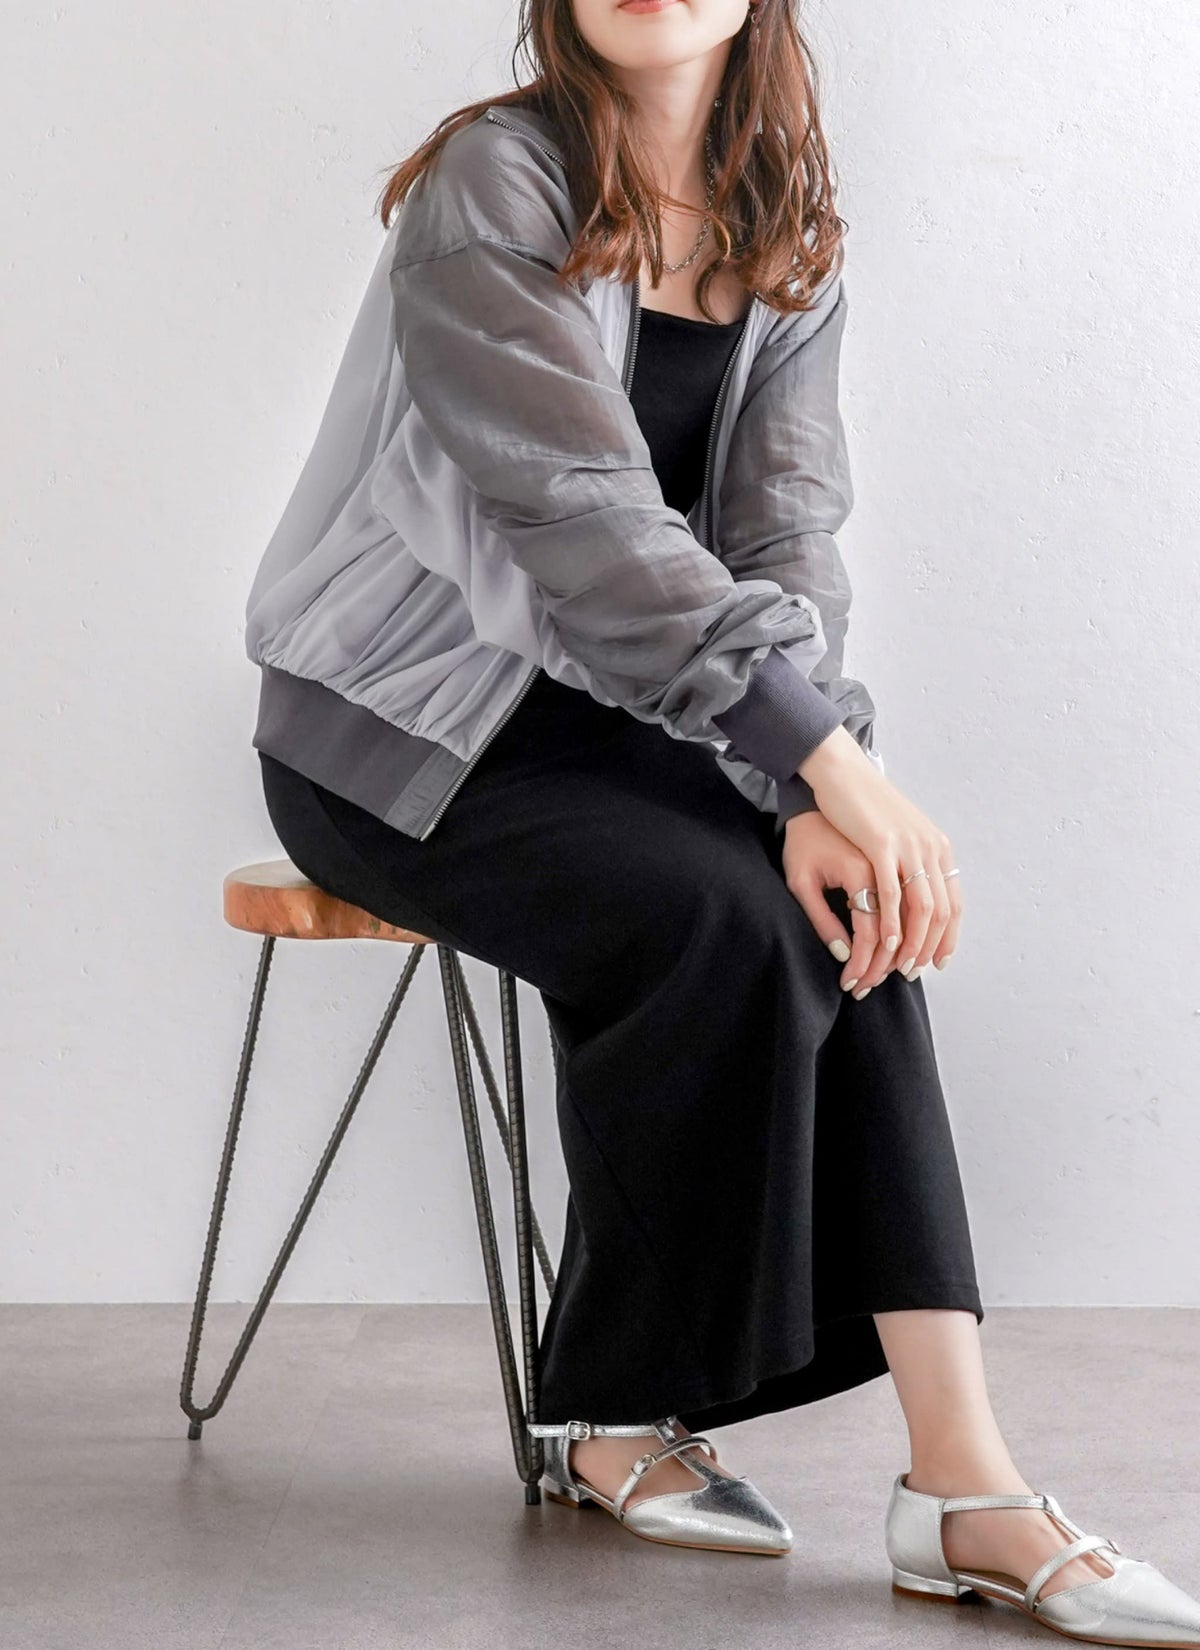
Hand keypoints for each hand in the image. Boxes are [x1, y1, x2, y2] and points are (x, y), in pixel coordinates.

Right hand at [786, 730, 961, 992]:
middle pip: (940, 910)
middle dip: (929, 947)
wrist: (843, 774)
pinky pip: (890, 893)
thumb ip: (912, 861)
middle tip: (915, 971)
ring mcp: (908, 846)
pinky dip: (890, 922)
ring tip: (899, 965)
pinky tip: (884, 942)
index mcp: (937, 847)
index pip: (953, 903)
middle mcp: (930, 848)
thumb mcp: (899, 834)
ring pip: (920, 906)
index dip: (948, 937)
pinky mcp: (881, 846)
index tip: (938, 962)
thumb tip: (918, 889)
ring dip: (912, 942)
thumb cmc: (864, 806)